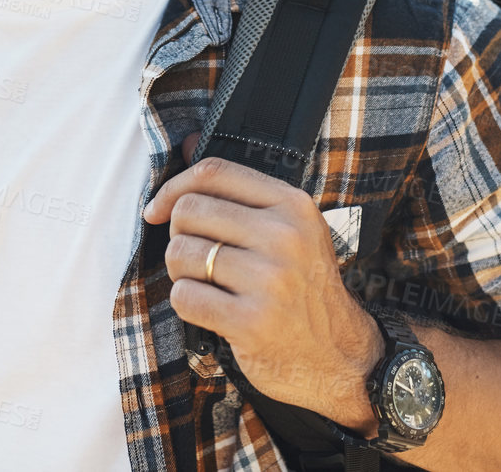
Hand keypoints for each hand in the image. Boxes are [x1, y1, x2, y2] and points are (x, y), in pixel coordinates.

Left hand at [141, 134, 382, 433]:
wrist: (342, 358)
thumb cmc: (302, 288)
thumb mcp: (288, 229)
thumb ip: (238, 189)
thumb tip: (185, 142)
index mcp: (293, 205)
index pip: (213, 172)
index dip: (173, 187)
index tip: (157, 210)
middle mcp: (284, 237)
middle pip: (188, 211)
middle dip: (179, 237)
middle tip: (198, 260)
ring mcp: (270, 279)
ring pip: (180, 254)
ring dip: (182, 273)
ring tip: (208, 285)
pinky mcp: (252, 322)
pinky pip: (184, 297)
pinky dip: (187, 304)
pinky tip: (212, 311)